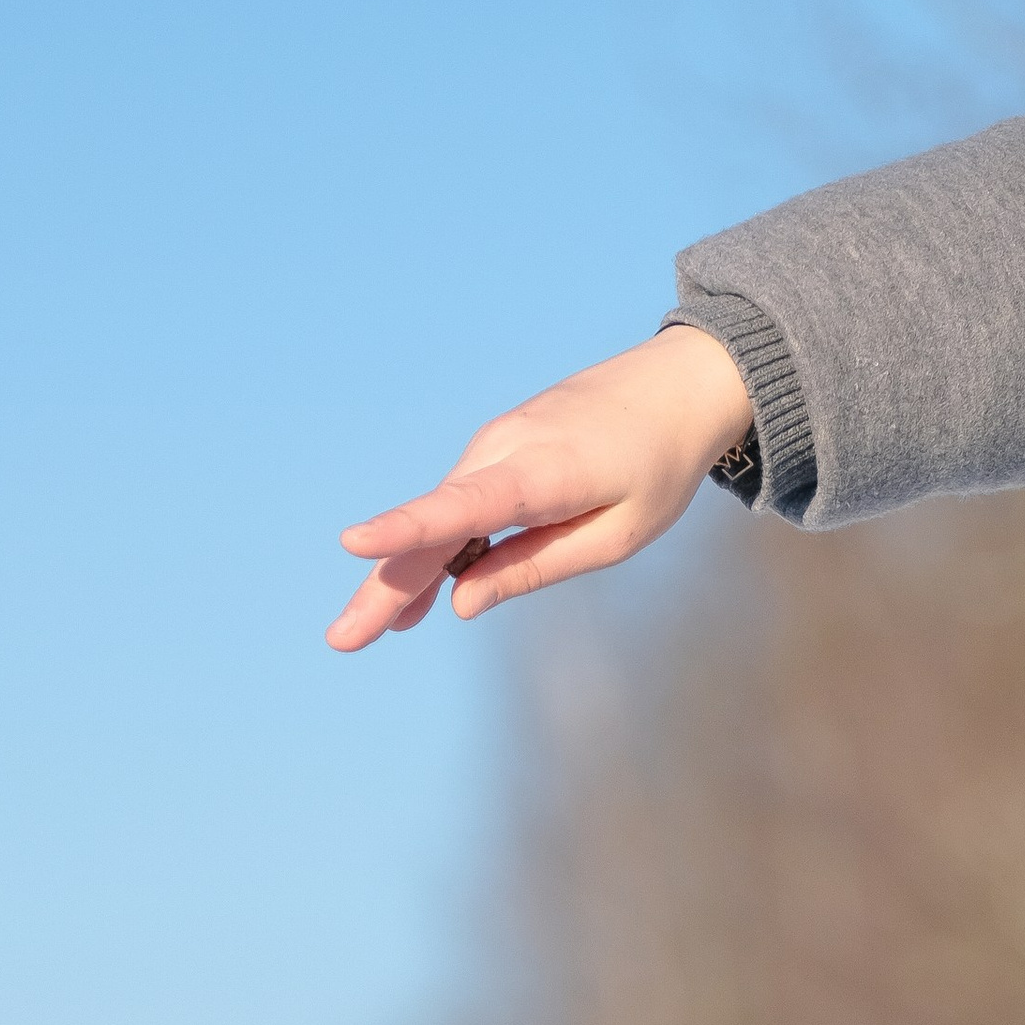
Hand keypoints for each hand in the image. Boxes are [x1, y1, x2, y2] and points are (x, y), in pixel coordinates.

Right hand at [326, 330, 754, 651]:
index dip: (406, 531)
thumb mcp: (616, 534)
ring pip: (439, 518)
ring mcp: (495, 444)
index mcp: (541, 473)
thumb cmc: (660, 466)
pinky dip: (439, 548)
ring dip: (406, 574)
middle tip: (342, 641)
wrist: (681, 383)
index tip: (353, 543)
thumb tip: (462, 603)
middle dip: (385, 585)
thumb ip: (536, 567)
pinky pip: (458, 505)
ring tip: (374, 633)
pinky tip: (424, 597)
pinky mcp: (498, 448)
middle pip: (433, 527)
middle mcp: (503, 450)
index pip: (460, 509)